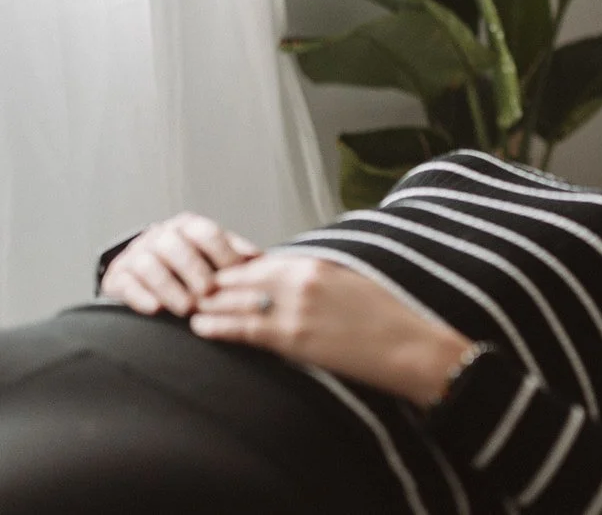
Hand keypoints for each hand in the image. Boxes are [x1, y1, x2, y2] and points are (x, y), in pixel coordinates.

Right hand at [100, 212, 259, 315]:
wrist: (144, 272)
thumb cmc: (190, 265)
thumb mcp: (214, 255)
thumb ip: (235, 255)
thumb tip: (263, 259)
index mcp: (189, 227)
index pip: (207, 233)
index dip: (224, 253)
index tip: (237, 274)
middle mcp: (161, 235)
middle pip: (178, 247)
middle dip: (195, 271)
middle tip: (209, 293)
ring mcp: (137, 254)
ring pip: (151, 265)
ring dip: (171, 288)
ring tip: (187, 308)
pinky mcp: (118, 276)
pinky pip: (127, 283)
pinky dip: (141, 297)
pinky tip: (156, 310)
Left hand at [189, 254, 472, 406]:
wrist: (408, 344)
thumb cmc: (386, 316)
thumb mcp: (349, 282)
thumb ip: (316, 280)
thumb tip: (289, 284)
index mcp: (316, 263)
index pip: (261, 261)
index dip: (235, 269)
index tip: (219, 277)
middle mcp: (301, 279)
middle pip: (242, 277)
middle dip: (215, 284)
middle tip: (193, 291)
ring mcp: (295, 307)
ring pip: (236, 301)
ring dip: (209, 305)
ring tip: (189, 309)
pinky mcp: (293, 337)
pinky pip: (244, 329)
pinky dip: (218, 326)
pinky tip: (201, 328)